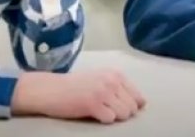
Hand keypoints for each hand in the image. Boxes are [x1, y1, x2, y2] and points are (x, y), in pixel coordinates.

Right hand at [11, 69, 145, 123]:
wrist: (52, 89)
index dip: (131, 106)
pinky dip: (103, 120)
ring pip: (124, 114)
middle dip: (122, 112)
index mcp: (116, 74)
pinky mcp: (93, 104)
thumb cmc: (76, 86)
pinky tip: (92, 113)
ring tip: (99, 110)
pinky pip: (110, 119)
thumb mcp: (101, 79)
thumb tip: (142, 103)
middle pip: (132, 107)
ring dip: (113, 116)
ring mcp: (103, 91)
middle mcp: (112, 80)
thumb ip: (120, 87)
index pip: (138, 96)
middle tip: (105, 109)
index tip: (117, 106)